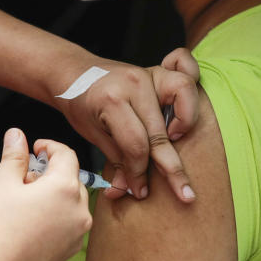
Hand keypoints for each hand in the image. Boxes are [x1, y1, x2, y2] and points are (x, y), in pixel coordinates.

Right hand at [0, 129, 92, 260]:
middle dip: (48, 173)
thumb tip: (16, 136)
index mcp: (65, 189)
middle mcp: (79, 212)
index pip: (67, 155)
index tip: (34, 148)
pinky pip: (66, 224)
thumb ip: (14, 156)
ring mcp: (76, 235)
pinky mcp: (68, 253)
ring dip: (51, 195)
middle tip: (20, 178)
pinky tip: (26, 223)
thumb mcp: (1, 184)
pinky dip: (52, 216)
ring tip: (20, 203)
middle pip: (70, 179)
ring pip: (69, 203)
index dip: (49, 146)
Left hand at [54, 48, 200, 202]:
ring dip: (185, 120)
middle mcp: (133, 84)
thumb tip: (130, 191)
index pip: (136, 145)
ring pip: (183, 92)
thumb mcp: (92, 135)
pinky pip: (186, 67)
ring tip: (175, 140)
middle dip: (170, 167)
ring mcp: (147, 73)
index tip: (140, 191)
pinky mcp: (156, 69)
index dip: (140, 173)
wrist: (71, 73)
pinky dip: (188, 84)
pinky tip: (182, 111)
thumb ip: (116, 162)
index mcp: (111, 101)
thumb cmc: (81, 104)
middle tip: (183, 193)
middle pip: (160, 130)